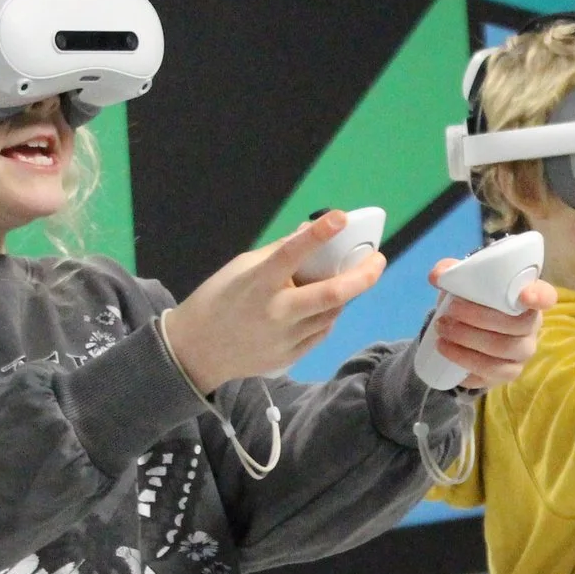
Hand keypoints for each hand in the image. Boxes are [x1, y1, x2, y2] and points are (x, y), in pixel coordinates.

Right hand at [161, 211, 385, 391]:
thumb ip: (278, 253)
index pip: (291, 254)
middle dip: (361, 276)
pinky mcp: (291, 357)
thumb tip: (310, 233)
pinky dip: (328, 314)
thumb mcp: (241, 268)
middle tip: (377, 260)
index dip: (317, 234)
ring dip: (343, 294)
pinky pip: (322, 331)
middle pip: (331, 295)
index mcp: (258, 284)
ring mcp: (285, 339)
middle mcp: (276, 313)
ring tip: (344, 280)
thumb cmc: (218, 300)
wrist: (197, 350)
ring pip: (332, 312)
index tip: (340, 217)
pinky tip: (322, 305)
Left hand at [427, 267, 557, 390]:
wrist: (466, 331)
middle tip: (448, 314)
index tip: (524, 296)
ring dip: (468, 341)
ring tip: (442, 334)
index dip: (539, 297)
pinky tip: (448, 353)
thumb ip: (451, 273)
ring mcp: (523, 352)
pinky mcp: (509, 373)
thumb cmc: (473, 302)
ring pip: (503, 350)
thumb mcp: (462, 283)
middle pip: (516, 325)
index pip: (546, 296)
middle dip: (478, 319)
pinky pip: (492, 373)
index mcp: (528, 297)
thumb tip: (437, 276)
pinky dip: (465, 362)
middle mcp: (532, 326)